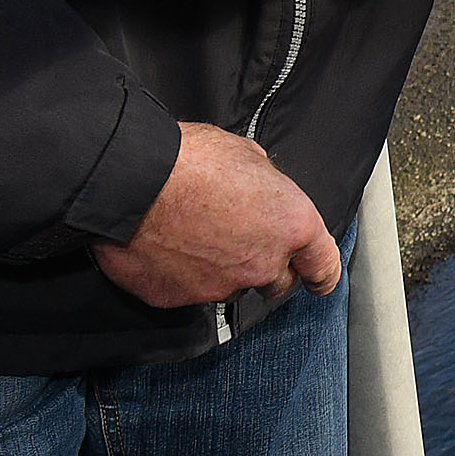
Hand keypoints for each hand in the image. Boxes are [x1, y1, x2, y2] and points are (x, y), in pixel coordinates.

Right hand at [93, 121, 340, 307]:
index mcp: (291, 226)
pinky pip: (187, 291)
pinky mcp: (179, 300)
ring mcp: (221, 287)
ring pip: (231, 286)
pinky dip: (181, 275)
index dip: (319, 272)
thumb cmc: (191, 160)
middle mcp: (262, 264)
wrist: (132, 182)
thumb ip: (265, 185)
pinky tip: (167, 248)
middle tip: (242, 243)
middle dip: (267, 268)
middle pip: (278, 283)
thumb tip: (259, 190)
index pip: (322, 266)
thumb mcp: (247, 155)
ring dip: (221, 269)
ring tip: (194, 236)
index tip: (316, 277)